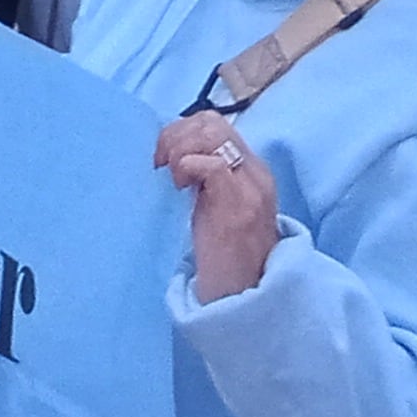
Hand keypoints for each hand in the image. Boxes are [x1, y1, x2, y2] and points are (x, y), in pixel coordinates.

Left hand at [154, 112, 280, 302]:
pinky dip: (187, 167)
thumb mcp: (215, 204)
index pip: (214, 124)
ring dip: (180, 149)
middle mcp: (255, 173)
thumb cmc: (223, 253)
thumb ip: (204, 176)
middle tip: (161, 164)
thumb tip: (171, 152)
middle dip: (176, 135)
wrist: (243, 294)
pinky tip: (179, 189)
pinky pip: (211, 164)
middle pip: (211, 122)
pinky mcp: (239, 205)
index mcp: (250, 170)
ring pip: (213, 134)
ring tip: (171, 177)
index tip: (162, 158)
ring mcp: (250, 187)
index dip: (181, 131)